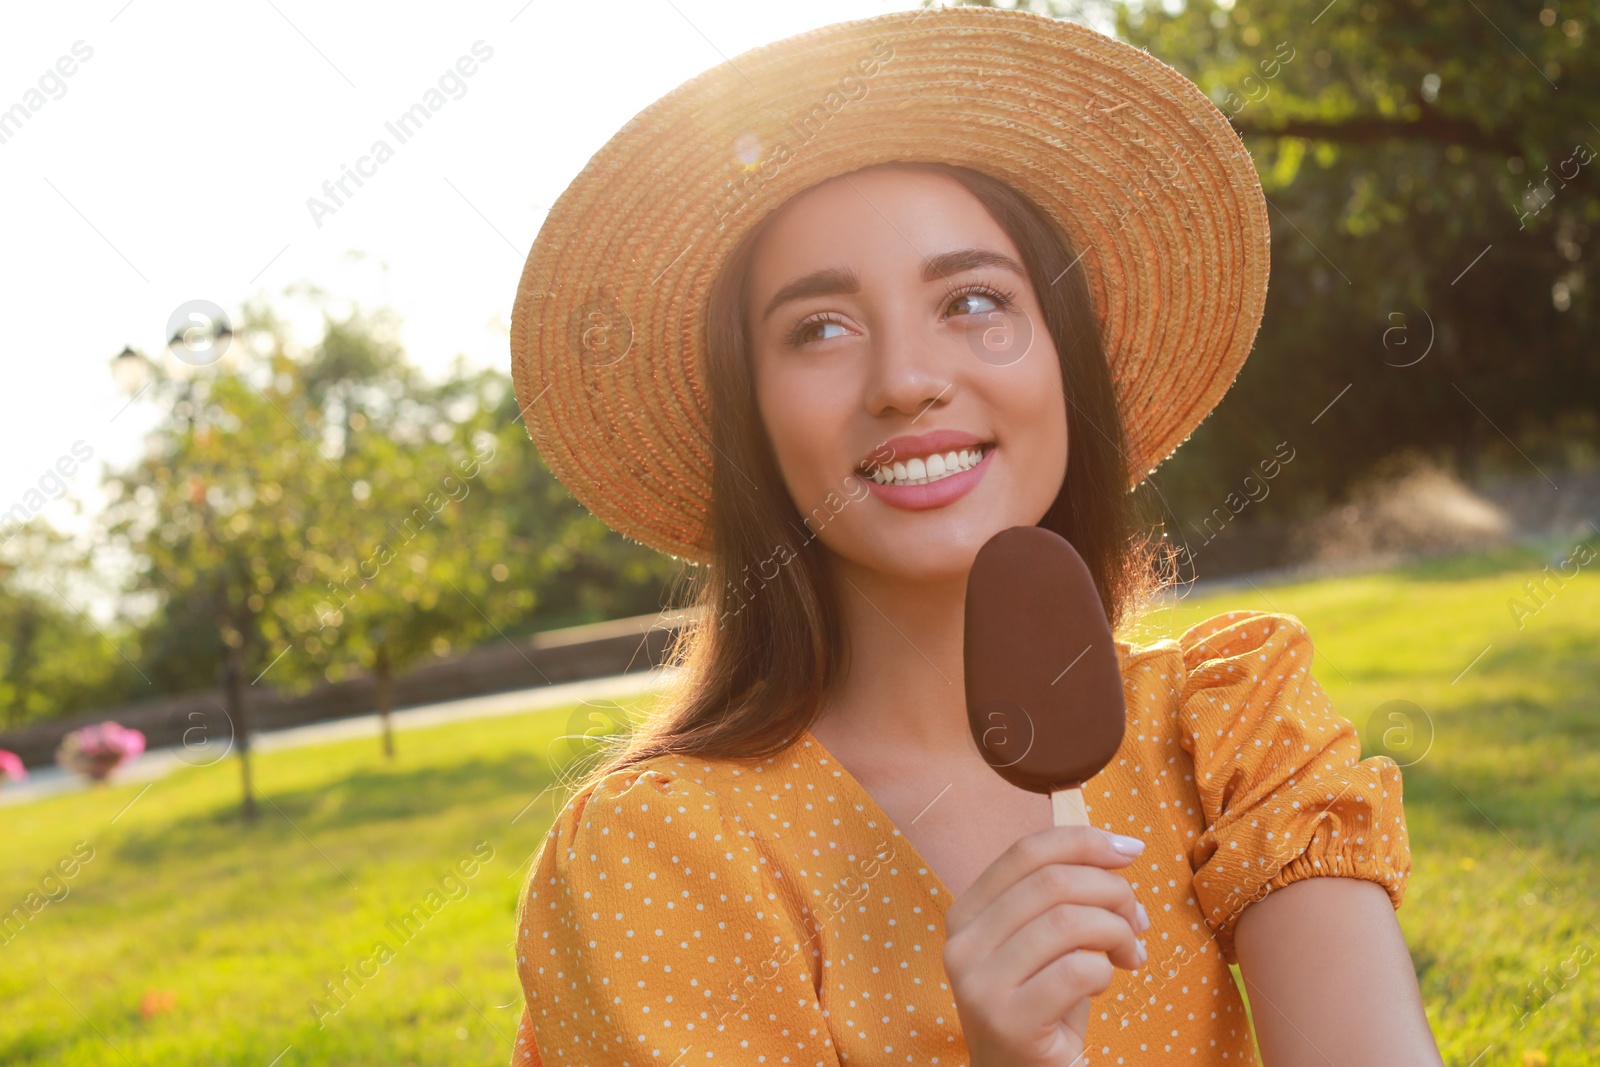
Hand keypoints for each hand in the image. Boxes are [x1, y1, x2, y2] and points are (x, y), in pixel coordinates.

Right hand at [942, 826, 1149, 1066]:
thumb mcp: (1044, 942)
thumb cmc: (1042, 1006)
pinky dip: (1106, 971)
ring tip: (1130, 952)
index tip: (1131, 850)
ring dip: (1117, 931)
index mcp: (965, 913)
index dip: (1083, 842)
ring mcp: (979, 984)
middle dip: (1112, 891)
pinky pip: (1078, 970)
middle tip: (1138, 919)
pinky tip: (1104, 984)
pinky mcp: (1008, 1021)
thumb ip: (1063, 895)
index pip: (1025, 852)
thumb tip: (1120, 849)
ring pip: (1068, 921)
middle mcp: (962, 944)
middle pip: (1053, 882)